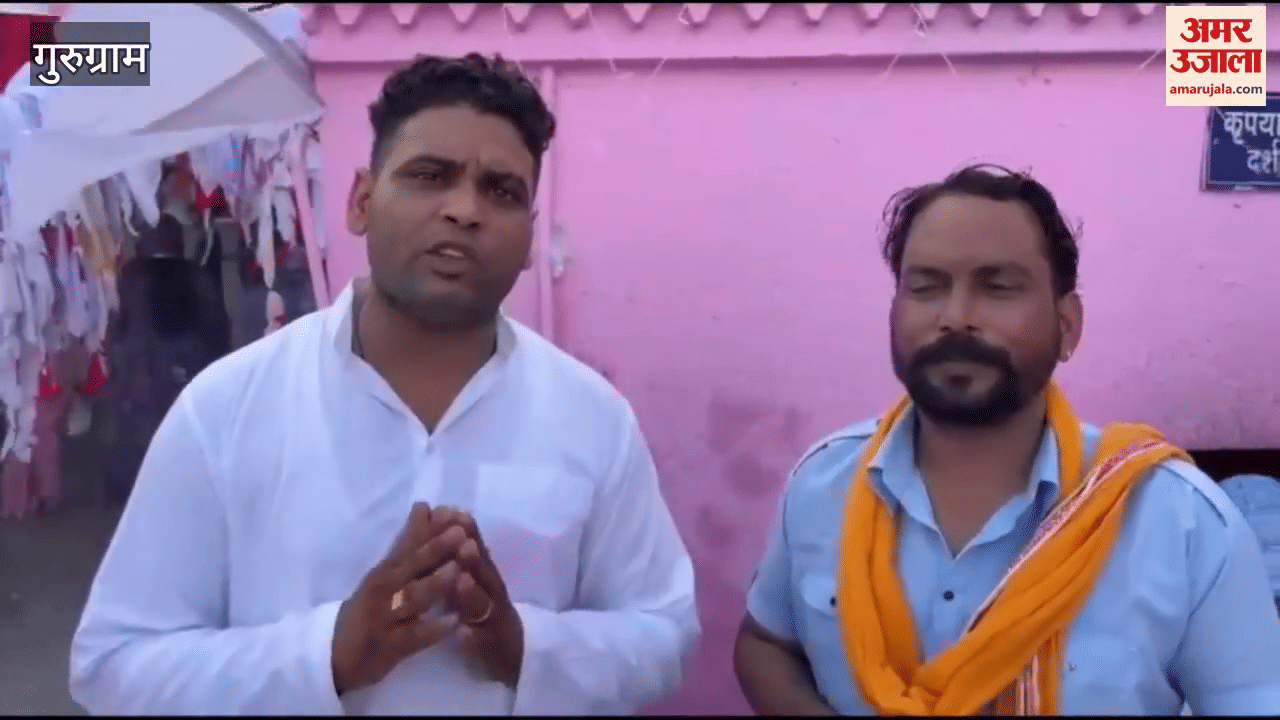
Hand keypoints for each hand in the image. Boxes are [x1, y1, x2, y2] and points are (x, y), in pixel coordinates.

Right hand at [330, 503, 468, 695]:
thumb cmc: (367, 610)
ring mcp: (384, 618)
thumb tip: (426, 508)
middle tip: (459, 532)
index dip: (429, 529)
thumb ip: (405, 545)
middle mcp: (382, 591)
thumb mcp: (382, 576)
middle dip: (435, 549)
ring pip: (412, 599)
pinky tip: (453, 621)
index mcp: (383, 571)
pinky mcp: (388, 647)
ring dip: (434, 584)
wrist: (332, 656)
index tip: (452, 511)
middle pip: (410, 567)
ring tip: (456, 570)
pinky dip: (432, 630)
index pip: (407, 545)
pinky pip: (412, 637)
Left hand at [431, 507, 523, 687]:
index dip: (464, 531)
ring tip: (462, 581)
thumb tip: (448, 515)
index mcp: (486, 576)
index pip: (476, 550)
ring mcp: (496, 622)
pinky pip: (485, 644)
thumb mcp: (478, 578)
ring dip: (473, 594)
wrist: (521, 653)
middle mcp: (494, 594)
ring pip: (485, 607)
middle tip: (460, 540)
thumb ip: (464, 551)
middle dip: (472, 558)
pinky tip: (462, 633)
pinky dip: (473, 638)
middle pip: (483, 574)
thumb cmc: (488, 610)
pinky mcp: (496, 650)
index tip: (450, 511)